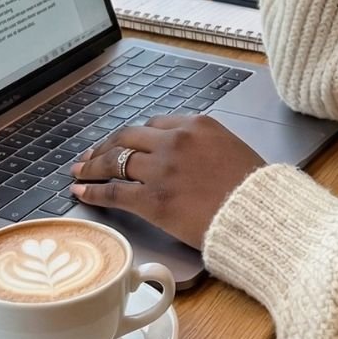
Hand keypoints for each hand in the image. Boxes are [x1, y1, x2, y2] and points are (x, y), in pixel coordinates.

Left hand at [70, 116, 265, 249]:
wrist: (258, 214)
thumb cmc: (253, 189)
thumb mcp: (232, 150)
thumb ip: (204, 146)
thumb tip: (187, 157)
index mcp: (196, 125)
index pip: (154, 125)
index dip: (133, 137)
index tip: (124, 144)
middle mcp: (174, 141)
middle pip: (127, 138)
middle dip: (105, 146)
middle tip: (91, 155)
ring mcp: (161, 169)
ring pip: (114, 161)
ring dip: (92, 166)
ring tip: (79, 171)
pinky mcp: (152, 200)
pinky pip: (113, 192)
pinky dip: (92, 191)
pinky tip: (81, 192)